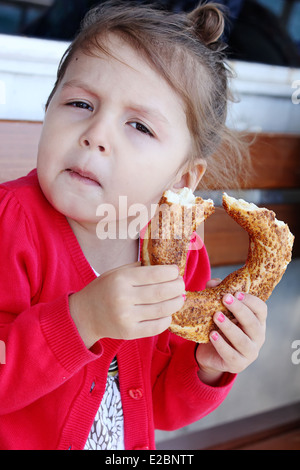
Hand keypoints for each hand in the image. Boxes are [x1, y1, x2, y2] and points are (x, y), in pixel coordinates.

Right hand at [69, 262, 184, 347]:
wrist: (85, 315)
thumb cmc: (104, 290)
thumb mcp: (116, 272)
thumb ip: (138, 268)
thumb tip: (164, 266)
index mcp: (121, 279)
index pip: (154, 274)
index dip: (170, 272)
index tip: (176, 271)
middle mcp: (123, 298)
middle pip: (161, 292)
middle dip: (177, 287)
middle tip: (181, 284)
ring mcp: (126, 317)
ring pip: (162, 310)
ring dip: (176, 303)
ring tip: (179, 298)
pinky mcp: (129, 332)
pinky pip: (156, 327)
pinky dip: (167, 319)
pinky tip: (168, 313)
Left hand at [196, 278, 266, 384]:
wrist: (211, 353)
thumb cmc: (220, 326)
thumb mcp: (219, 309)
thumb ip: (217, 294)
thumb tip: (212, 282)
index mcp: (257, 321)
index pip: (261, 309)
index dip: (250, 301)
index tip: (236, 293)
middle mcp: (257, 336)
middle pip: (253, 323)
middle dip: (239, 310)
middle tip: (225, 299)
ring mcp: (250, 352)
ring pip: (242, 340)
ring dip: (229, 327)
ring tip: (216, 316)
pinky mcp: (238, 364)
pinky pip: (231, 355)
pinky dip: (221, 345)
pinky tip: (212, 335)